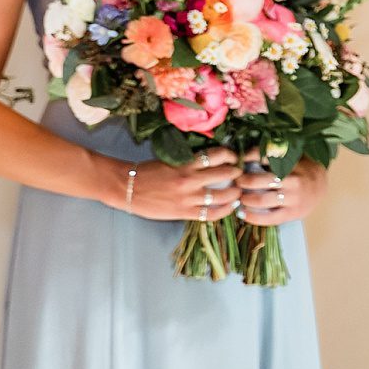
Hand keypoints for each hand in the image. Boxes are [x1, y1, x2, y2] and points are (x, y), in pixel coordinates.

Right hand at [120, 148, 242, 221]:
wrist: (126, 188)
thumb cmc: (148, 172)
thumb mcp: (171, 161)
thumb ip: (191, 162)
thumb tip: (215, 161)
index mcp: (186, 163)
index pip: (218, 155)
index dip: (231, 156)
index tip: (235, 158)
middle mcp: (190, 179)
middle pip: (226, 174)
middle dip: (237, 174)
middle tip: (241, 175)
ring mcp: (187, 197)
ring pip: (222, 195)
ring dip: (235, 193)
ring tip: (238, 192)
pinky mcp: (183, 212)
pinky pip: (210, 214)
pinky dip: (224, 210)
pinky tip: (230, 207)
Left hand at [236, 150, 327, 225]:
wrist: (320, 186)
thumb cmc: (300, 170)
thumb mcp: (290, 157)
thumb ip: (270, 156)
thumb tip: (243, 155)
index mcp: (292, 164)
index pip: (265, 158)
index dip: (248, 158)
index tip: (237, 162)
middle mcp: (293, 181)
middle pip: (260, 180)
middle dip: (243, 181)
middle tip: (235, 181)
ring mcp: (293, 198)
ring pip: (262, 200)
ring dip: (245, 198)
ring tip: (238, 197)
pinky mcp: (292, 213)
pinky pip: (269, 218)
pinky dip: (253, 216)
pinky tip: (242, 213)